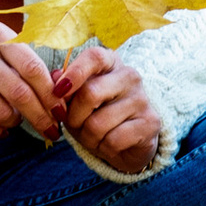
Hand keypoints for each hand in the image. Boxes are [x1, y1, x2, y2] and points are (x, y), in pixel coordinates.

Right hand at [0, 21, 57, 140]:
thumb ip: (24, 62)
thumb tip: (59, 91)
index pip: (32, 67)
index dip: (51, 93)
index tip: (61, 110)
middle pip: (20, 94)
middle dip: (41, 116)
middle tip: (50, 129)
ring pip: (2, 112)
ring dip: (15, 123)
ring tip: (14, 120)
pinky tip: (0, 129)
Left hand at [51, 41, 162, 172]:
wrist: (128, 143)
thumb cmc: (97, 115)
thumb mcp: (76, 101)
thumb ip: (64, 88)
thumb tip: (55, 77)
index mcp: (111, 63)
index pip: (94, 57)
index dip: (74, 73)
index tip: (58, 92)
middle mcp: (129, 76)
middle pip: (90, 93)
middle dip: (73, 117)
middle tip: (75, 125)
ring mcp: (142, 99)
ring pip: (98, 123)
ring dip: (88, 138)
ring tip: (95, 137)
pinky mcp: (150, 123)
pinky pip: (113, 140)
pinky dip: (104, 148)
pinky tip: (110, 145)